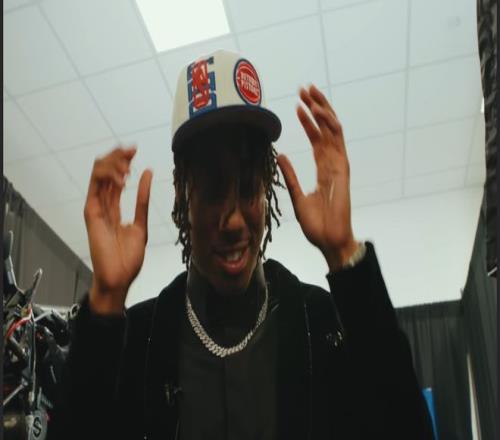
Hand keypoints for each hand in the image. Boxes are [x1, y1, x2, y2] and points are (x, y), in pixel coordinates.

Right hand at [84, 146, 152, 313]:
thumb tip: (147, 174)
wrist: (119, 277)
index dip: (123, 161)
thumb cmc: (127, 258)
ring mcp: (95, 208)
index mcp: (113, 207)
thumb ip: (142, 200)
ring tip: (128, 165)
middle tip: (132, 149)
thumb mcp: (141, 223)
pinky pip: (95, 188)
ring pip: (98, 174)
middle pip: (105, 171)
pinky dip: (107, 177)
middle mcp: (102, 204)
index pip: (115, 177)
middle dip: (117, 156)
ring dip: (113, 163)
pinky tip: (123, 176)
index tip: (135, 151)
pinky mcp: (91, 213)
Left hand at [277, 85, 357, 270]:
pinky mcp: (342, 169)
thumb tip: (280, 156)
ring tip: (309, 92)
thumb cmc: (316, 224)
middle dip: (316, 107)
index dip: (309, 122)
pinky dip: (327, 124)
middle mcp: (333, 163)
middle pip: (326, 129)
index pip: (317, 139)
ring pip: (332, 129)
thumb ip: (290, 175)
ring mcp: (339, 165)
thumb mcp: (297, 196)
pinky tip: (317, 110)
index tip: (298, 106)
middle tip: (304, 89)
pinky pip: (336, 141)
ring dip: (322, 109)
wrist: (328, 239)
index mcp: (324, 169)